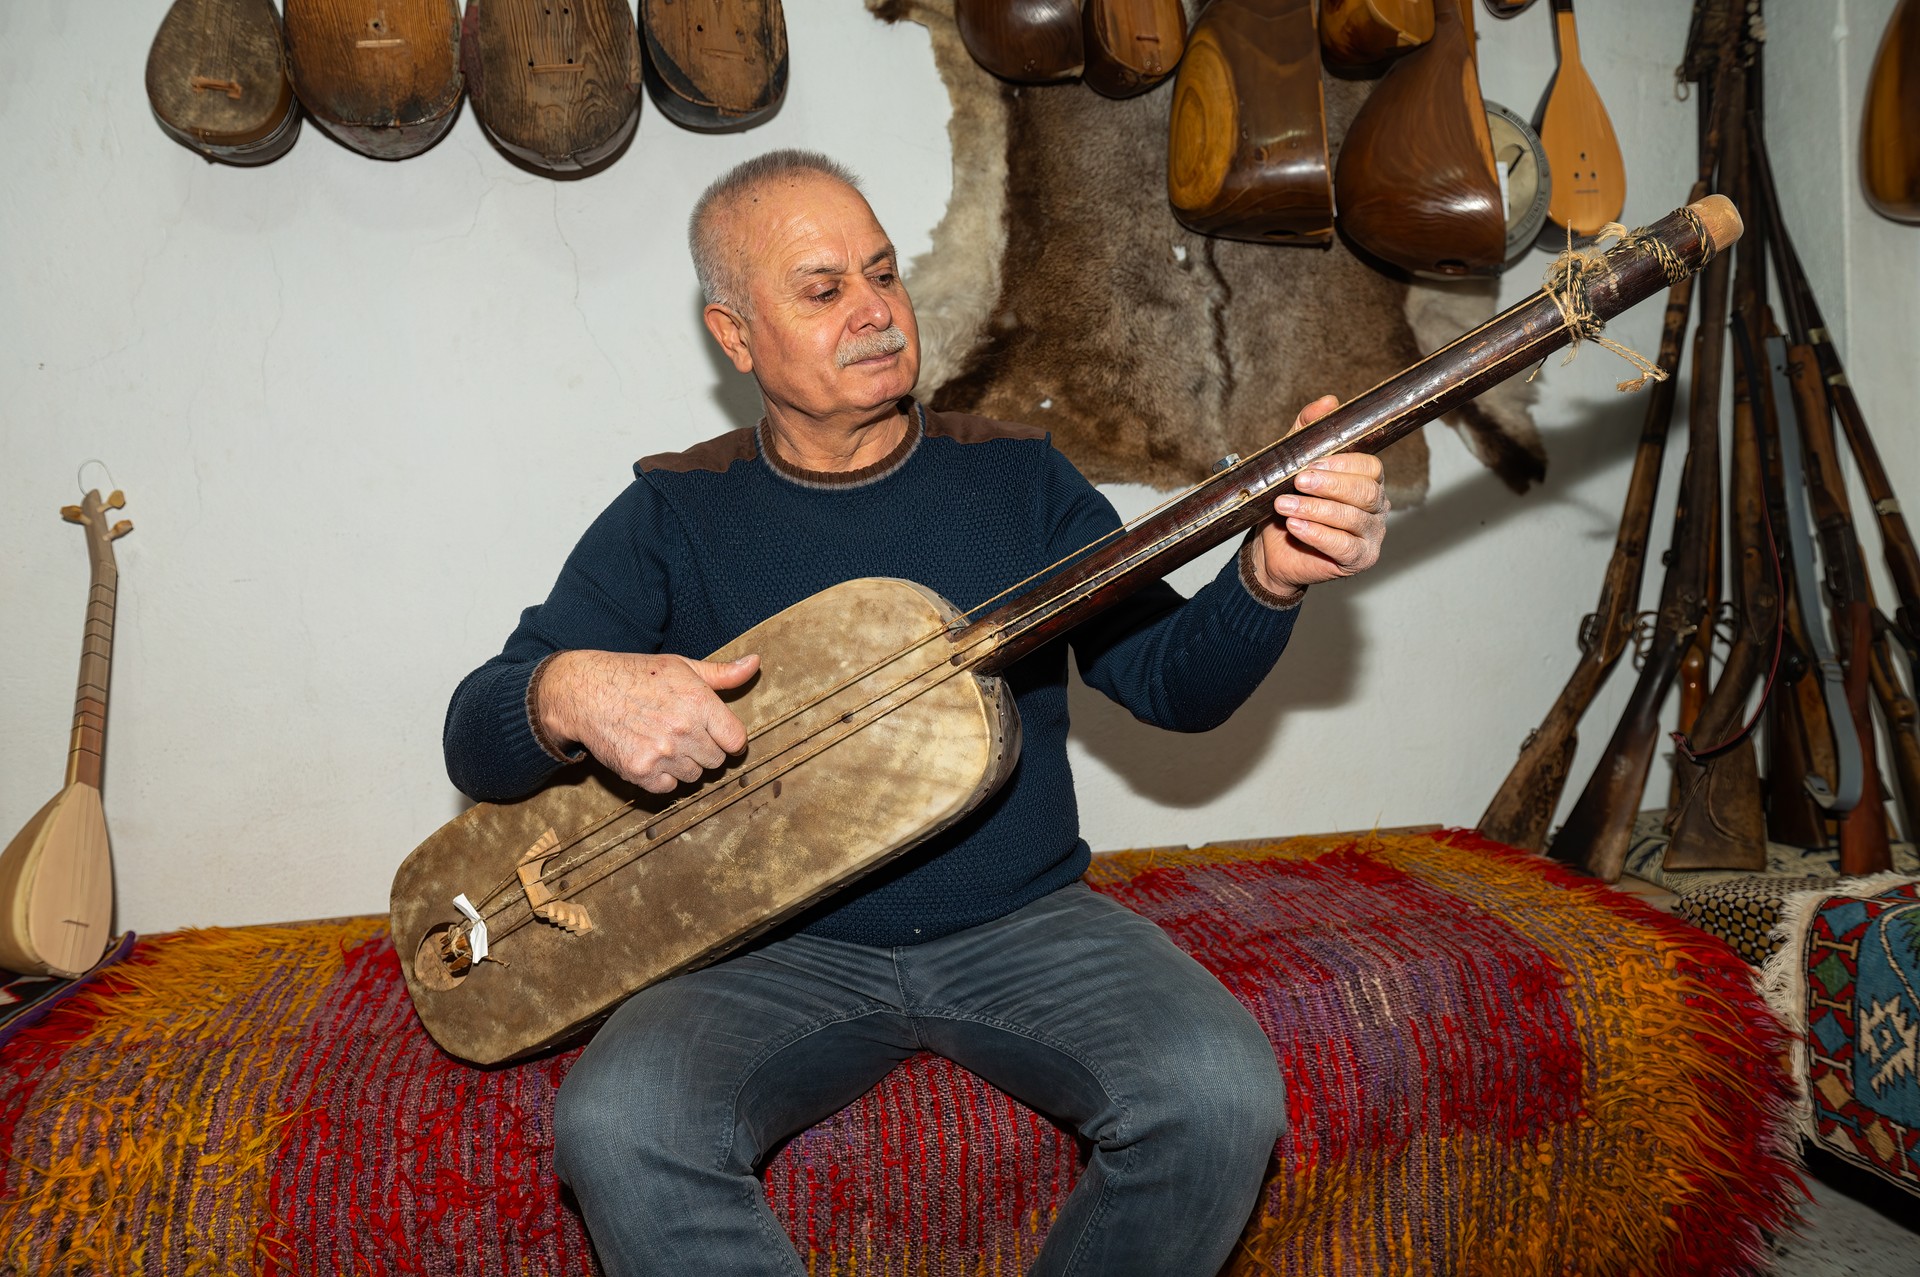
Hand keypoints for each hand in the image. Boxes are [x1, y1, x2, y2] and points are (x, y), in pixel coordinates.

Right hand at [537, 650, 758, 793]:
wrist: (584, 691)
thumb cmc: (635, 675)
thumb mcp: (681, 666)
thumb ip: (722, 673)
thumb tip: (755, 663)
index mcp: (699, 702)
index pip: (737, 741)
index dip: (729, 739)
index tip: (718, 735)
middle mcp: (683, 730)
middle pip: (716, 761)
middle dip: (705, 750)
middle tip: (684, 734)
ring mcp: (662, 754)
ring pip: (694, 776)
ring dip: (684, 764)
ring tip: (664, 741)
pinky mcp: (640, 772)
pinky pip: (669, 788)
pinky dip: (663, 777)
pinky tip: (650, 754)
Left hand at [1252, 395, 1388, 603]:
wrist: (1273, 549)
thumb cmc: (1288, 503)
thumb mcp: (1293, 462)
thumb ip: (1309, 431)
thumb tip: (1329, 401)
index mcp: (1367, 479)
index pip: (1370, 466)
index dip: (1342, 464)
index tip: (1310, 463)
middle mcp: (1376, 506)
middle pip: (1365, 491)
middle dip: (1329, 485)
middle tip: (1298, 481)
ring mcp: (1372, 534)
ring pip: (1352, 519)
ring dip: (1314, 509)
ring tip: (1284, 506)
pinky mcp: (1360, 559)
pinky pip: (1344, 546)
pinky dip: (1317, 534)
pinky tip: (1295, 527)